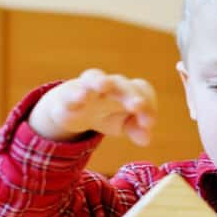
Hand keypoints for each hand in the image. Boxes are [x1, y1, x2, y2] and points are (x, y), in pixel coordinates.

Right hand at [28, 69, 156, 145]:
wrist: (74, 111)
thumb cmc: (108, 115)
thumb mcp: (123, 125)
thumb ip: (136, 130)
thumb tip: (146, 140)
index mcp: (128, 90)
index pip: (142, 91)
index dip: (148, 106)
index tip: (148, 124)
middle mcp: (110, 84)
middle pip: (122, 83)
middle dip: (130, 94)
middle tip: (137, 105)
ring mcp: (88, 87)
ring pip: (95, 77)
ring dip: (100, 81)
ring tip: (103, 86)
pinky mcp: (68, 95)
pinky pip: (71, 92)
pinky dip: (75, 95)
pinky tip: (80, 100)